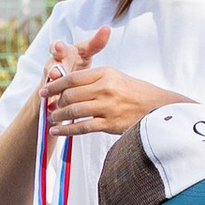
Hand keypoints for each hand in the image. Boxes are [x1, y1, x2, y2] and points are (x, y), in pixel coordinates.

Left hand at [45, 37, 170, 140]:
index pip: (73, 78)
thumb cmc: (136, 92)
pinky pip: (82, 127)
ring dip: (59, 115)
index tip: (45, 89)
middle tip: (50, 107)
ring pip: (74, 110)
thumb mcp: (117, 77)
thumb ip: (94, 79)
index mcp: (106, 73)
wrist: (160, 108)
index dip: (55, 84)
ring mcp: (108, 106)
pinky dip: (67, 129)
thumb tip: (68, 83)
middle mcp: (106, 88)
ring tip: (52, 119)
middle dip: (56, 101)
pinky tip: (57, 131)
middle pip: (70, 94)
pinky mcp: (110, 123)